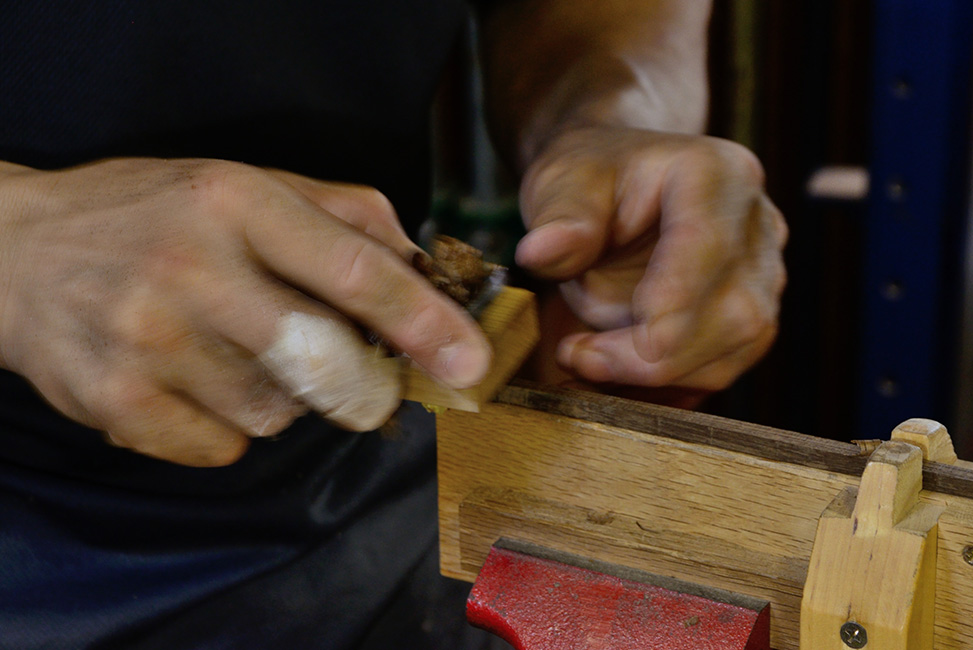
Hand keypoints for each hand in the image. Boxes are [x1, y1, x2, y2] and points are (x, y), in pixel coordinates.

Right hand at [0, 159, 489, 465]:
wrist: (19, 256)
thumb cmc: (154, 217)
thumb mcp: (245, 184)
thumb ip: (343, 215)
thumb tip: (424, 267)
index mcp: (235, 201)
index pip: (354, 270)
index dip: (424, 322)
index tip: (469, 362)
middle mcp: (191, 268)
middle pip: (325, 360)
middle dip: (366, 387)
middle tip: (364, 383)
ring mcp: (148, 340)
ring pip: (279, 413)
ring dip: (285, 398)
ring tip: (237, 354)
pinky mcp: (118, 403)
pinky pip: (225, 448)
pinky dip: (230, 428)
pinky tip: (194, 382)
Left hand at [516, 127, 786, 398]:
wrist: (611, 195)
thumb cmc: (591, 181)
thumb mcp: (562, 182)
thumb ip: (559, 217)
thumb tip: (541, 252)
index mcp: (718, 174)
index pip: (712, 241)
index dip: (682, 294)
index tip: (647, 340)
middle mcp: (755, 224)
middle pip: (736, 310)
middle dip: (658, 354)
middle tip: (580, 356)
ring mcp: (761, 274)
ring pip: (736, 347)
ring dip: (659, 374)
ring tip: (586, 360)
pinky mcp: (748, 316)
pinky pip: (721, 367)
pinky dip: (667, 385)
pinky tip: (613, 376)